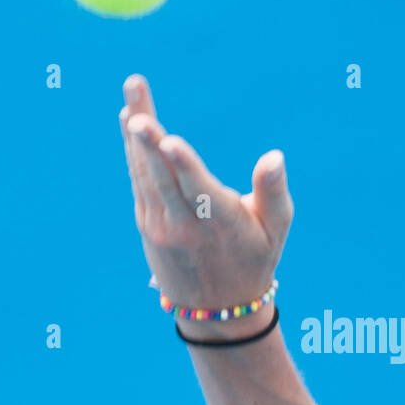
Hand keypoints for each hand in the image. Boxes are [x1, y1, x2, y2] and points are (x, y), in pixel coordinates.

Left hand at [118, 74, 292, 323]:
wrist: (217, 310)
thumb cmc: (254, 259)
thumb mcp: (276, 230)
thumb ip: (273, 192)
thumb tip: (274, 156)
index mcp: (218, 223)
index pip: (196, 189)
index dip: (181, 163)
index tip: (167, 138)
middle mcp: (183, 224)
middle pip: (161, 175)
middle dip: (147, 137)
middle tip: (134, 103)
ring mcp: (160, 224)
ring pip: (143, 173)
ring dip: (133, 134)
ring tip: (130, 93)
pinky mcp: (146, 223)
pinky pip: (138, 180)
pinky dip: (133, 151)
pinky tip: (128, 121)